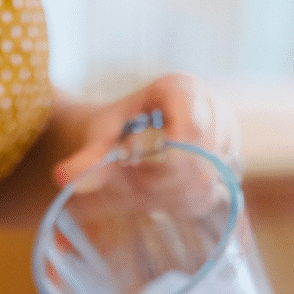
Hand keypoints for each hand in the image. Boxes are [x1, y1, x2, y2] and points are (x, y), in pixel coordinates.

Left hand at [53, 73, 240, 186]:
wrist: (134, 134)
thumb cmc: (116, 131)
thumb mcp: (101, 138)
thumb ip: (89, 159)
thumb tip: (63, 178)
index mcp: (182, 89)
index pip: (189, 128)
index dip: (163, 155)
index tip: (134, 159)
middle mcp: (213, 110)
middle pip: (196, 162)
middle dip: (158, 181)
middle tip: (133, 176)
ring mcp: (227, 140)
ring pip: (203, 184)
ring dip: (167, 195)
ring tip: (145, 183)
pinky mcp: (230, 167)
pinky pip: (209, 197)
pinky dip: (180, 203)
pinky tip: (161, 195)